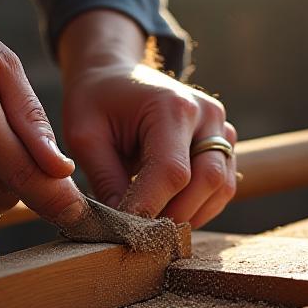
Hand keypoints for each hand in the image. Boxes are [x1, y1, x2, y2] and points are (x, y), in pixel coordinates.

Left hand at [59, 11, 236, 227]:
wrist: (114, 72)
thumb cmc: (96, 100)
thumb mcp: (85, 136)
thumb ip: (106, 180)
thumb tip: (121, 227)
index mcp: (171, 106)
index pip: (172, 171)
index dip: (150, 208)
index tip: (124, 233)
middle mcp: (206, 114)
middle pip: (208, 181)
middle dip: (174, 216)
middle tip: (140, 235)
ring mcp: (220, 127)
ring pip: (221, 187)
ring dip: (189, 214)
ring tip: (152, 225)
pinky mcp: (223, 141)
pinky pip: (222, 184)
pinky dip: (198, 206)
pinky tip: (168, 211)